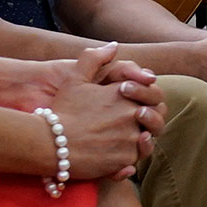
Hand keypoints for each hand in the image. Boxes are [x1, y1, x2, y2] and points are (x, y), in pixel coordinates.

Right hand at [46, 43, 162, 179]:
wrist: (50, 142)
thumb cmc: (62, 109)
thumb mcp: (74, 78)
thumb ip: (94, 58)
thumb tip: (113, 46)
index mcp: (125, 94)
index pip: (154, 94)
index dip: (148, 100)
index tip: (135, 105)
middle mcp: (132, 115)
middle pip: (156, 119)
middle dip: (149, 121)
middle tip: (135, 125)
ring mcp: (130, 139)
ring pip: (148, 141)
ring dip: (140, 140)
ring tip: (124, 140)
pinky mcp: (125, 160)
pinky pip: (135, 159)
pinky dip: (128, 158)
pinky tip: (115, 154)